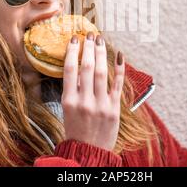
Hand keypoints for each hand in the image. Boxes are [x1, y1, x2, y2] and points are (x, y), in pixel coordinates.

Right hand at [61, 32, 124, 150]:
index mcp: (69, 101)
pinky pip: (118, 84)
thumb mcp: (67, 110)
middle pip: (87, 67)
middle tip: (90, 35)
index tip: (74, 39)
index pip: (70, 70)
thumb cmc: (76, 129)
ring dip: (101, 53)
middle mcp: (85, 101)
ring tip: (100, 40)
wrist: (89, 152)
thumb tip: (75, 67)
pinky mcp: (114, 108)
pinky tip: (119, 55)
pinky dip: (119, 69)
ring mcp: (101, 104)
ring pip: (102, 72)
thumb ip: (72, 90)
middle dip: (89, 48)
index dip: (72, 51)